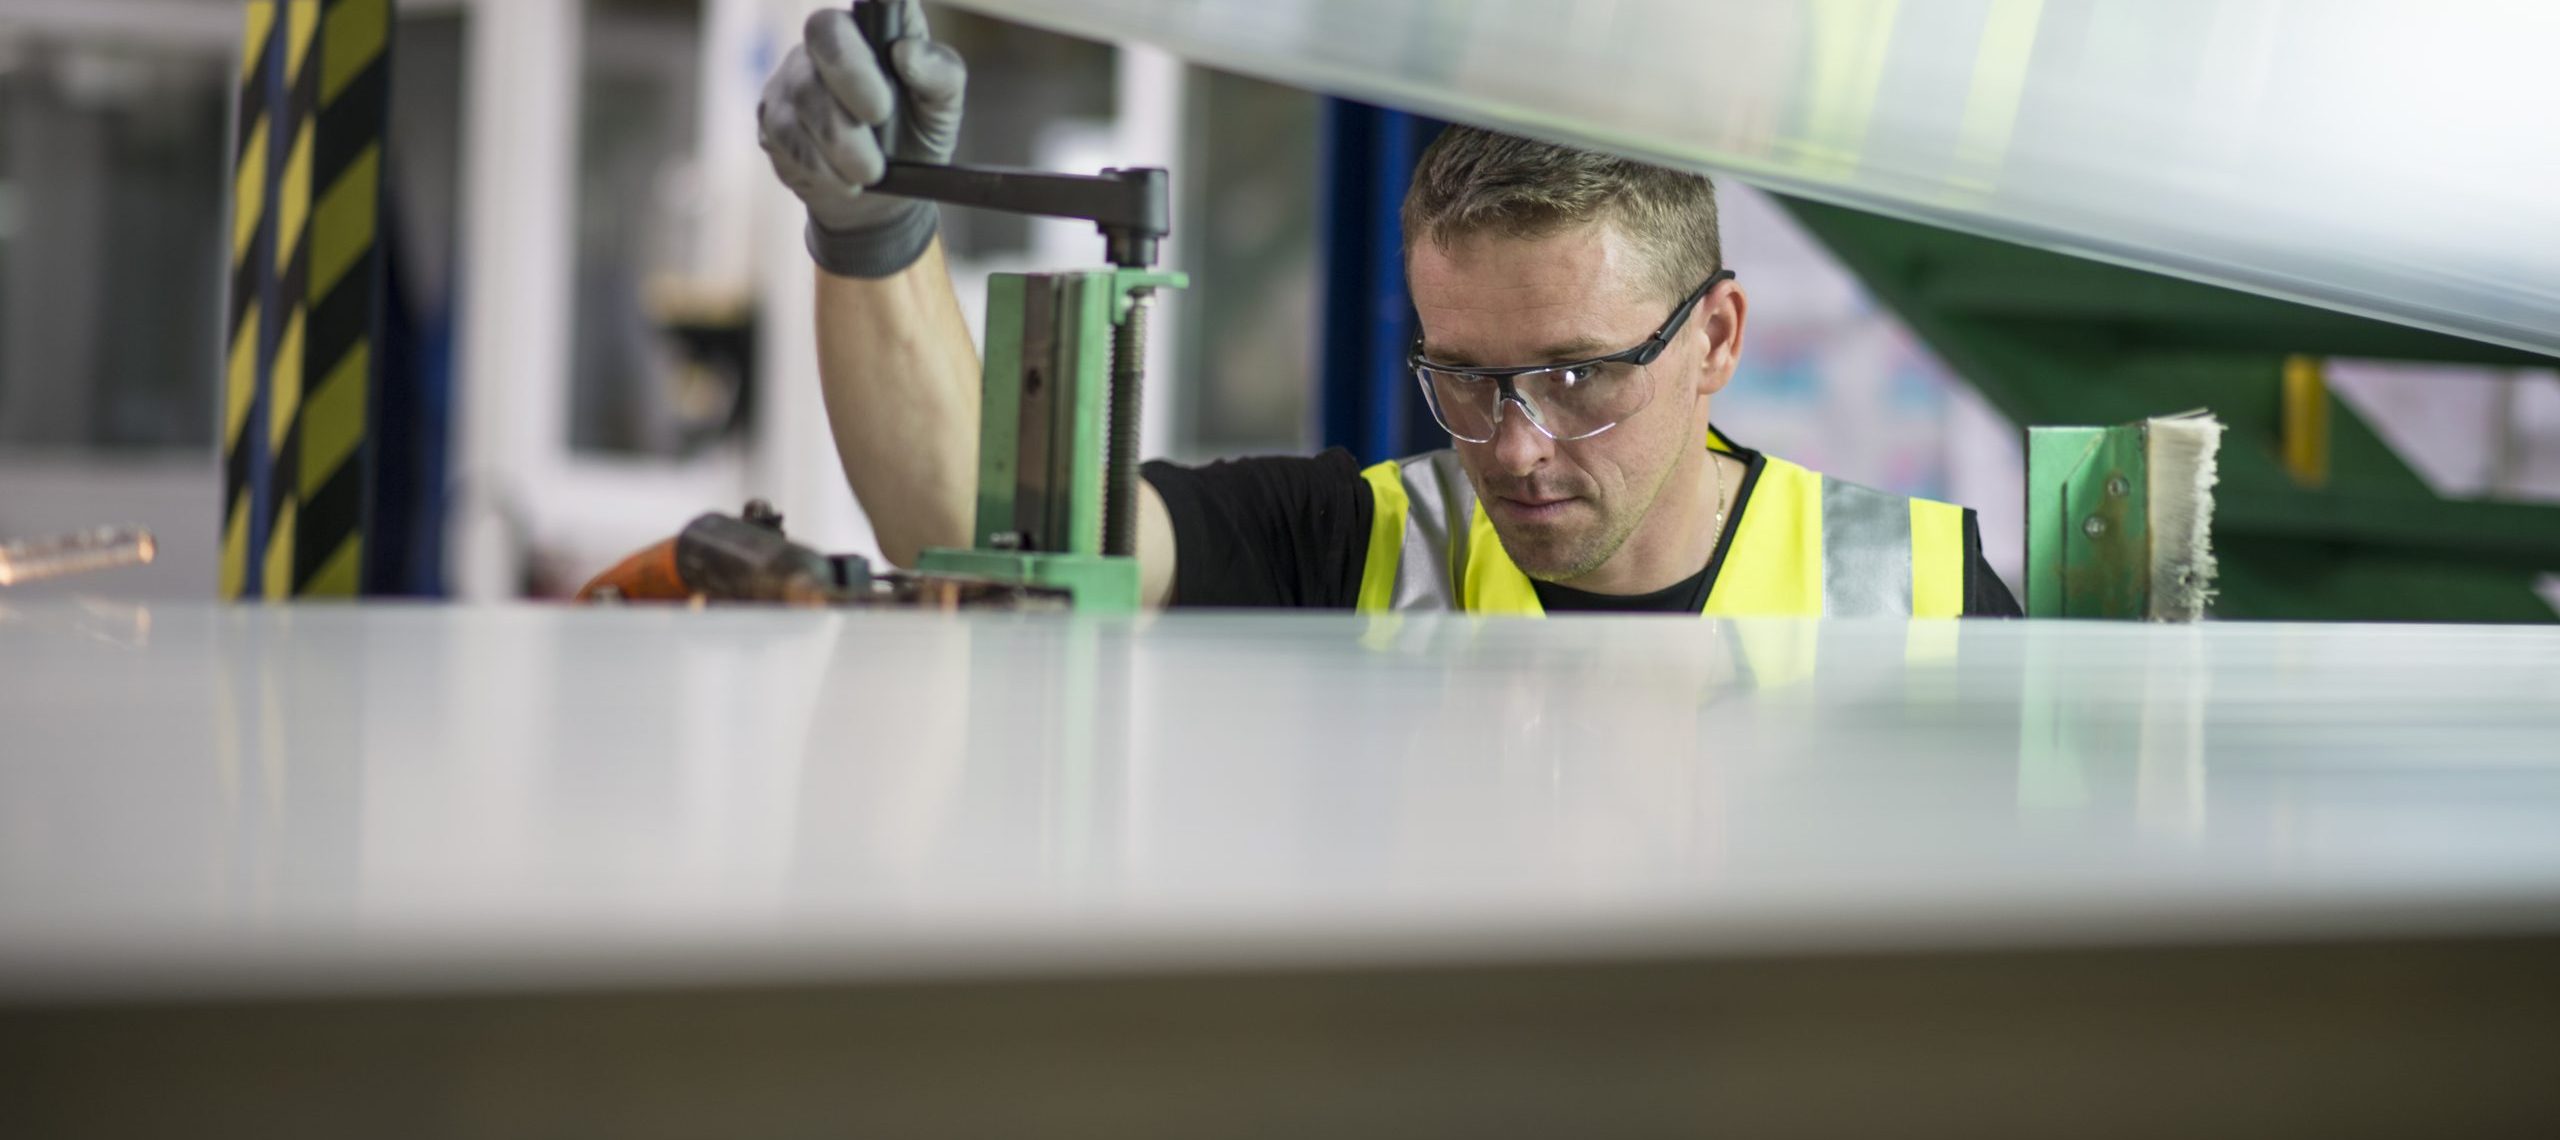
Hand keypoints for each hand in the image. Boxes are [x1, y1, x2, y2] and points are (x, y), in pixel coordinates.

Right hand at [758, 1, 967, 277]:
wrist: (881, 197)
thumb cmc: (914, 137)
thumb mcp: (942, 108)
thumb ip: (939, 74)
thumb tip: (906, 52)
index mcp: (874, 27)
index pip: (866, 1)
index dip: (873, 10)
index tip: (891, 54)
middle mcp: (828, 41)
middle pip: (824, 32)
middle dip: (853, 79)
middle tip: (880, 116)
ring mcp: (792, 76)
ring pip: (804, 92)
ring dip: (841, 139)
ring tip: (871, 171)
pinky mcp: (770, 118)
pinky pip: (786, 134)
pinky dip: (821, 165)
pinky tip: (844, 181)